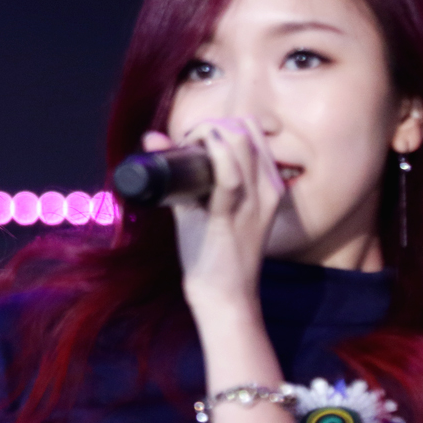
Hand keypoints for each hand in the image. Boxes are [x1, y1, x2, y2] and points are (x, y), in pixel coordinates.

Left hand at [143, 118, 284, 313]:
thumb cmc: (215, 254)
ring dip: (205, 135)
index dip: (222, 124)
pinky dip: (210, 154)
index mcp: (269, 185)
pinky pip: (228, 175)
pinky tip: (193, 150)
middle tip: (185, 147)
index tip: (196, 141)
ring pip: (240, 141)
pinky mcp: (231, 217)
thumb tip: (153, 140)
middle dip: (210, 126)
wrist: (225, 297)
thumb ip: (186, 175)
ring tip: (184, 152)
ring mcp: (253, 202)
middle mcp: (267, 188)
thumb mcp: (207, 207)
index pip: (253, 131)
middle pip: (245, 129)